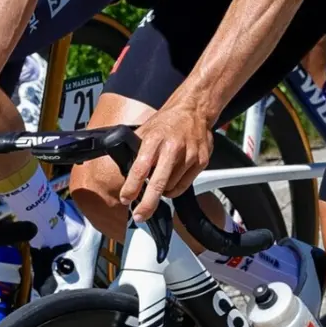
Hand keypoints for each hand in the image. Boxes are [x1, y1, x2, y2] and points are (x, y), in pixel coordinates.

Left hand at [119, 100, 214, 222]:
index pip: (140, 168)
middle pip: (158, 184)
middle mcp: (172, 148)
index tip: (126, 199)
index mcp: (154, 140)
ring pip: (171, 188)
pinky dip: (174, 188)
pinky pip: (184, 185)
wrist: (193, 110)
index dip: (132, 187)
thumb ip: (135, 151)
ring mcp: (189, 155)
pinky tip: (171, 179)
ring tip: (159, 180)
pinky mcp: (201, 162)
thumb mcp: (145, 131)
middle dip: (147, 204)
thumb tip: (124, 173)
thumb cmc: (167, 122)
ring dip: (161, 191)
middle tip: (139, 215)